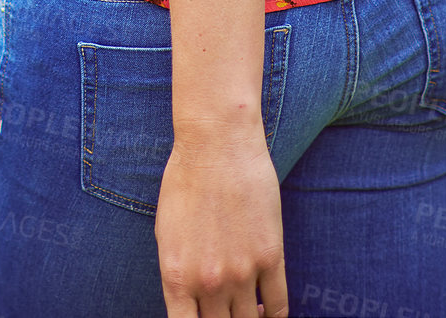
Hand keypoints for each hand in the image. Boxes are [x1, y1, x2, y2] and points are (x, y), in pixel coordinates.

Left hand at [154, 125, 287, 317]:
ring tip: (246, 309)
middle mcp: (208, 282)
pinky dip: (273, 316)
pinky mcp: (270, 257)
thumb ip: (180, 275)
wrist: (217, 144)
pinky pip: (278, 308)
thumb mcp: (167, 232)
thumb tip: (192, 306)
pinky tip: (265, 309)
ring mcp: (242, 272)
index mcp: (176, 276)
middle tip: (226, 312)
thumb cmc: (185, 181)